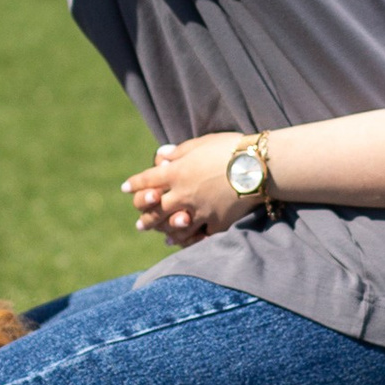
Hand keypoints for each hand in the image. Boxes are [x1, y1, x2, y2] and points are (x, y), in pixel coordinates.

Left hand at [123, 133, 253, 244]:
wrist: (258, 166)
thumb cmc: (230, 148)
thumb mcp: (201, 144)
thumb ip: (179, 152)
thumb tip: (160, 156)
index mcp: (177, 172)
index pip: (147, 180)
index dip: (135, 184)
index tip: (126, 188)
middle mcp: (183, 194)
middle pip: (155, 208)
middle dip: (145, 215)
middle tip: (140, 223)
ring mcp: (199, 211)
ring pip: (173, 225)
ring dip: (162, 230)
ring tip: (158, 233)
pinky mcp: (216, 223)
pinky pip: (198, 235)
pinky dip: (188, 238)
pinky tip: (182, 240)